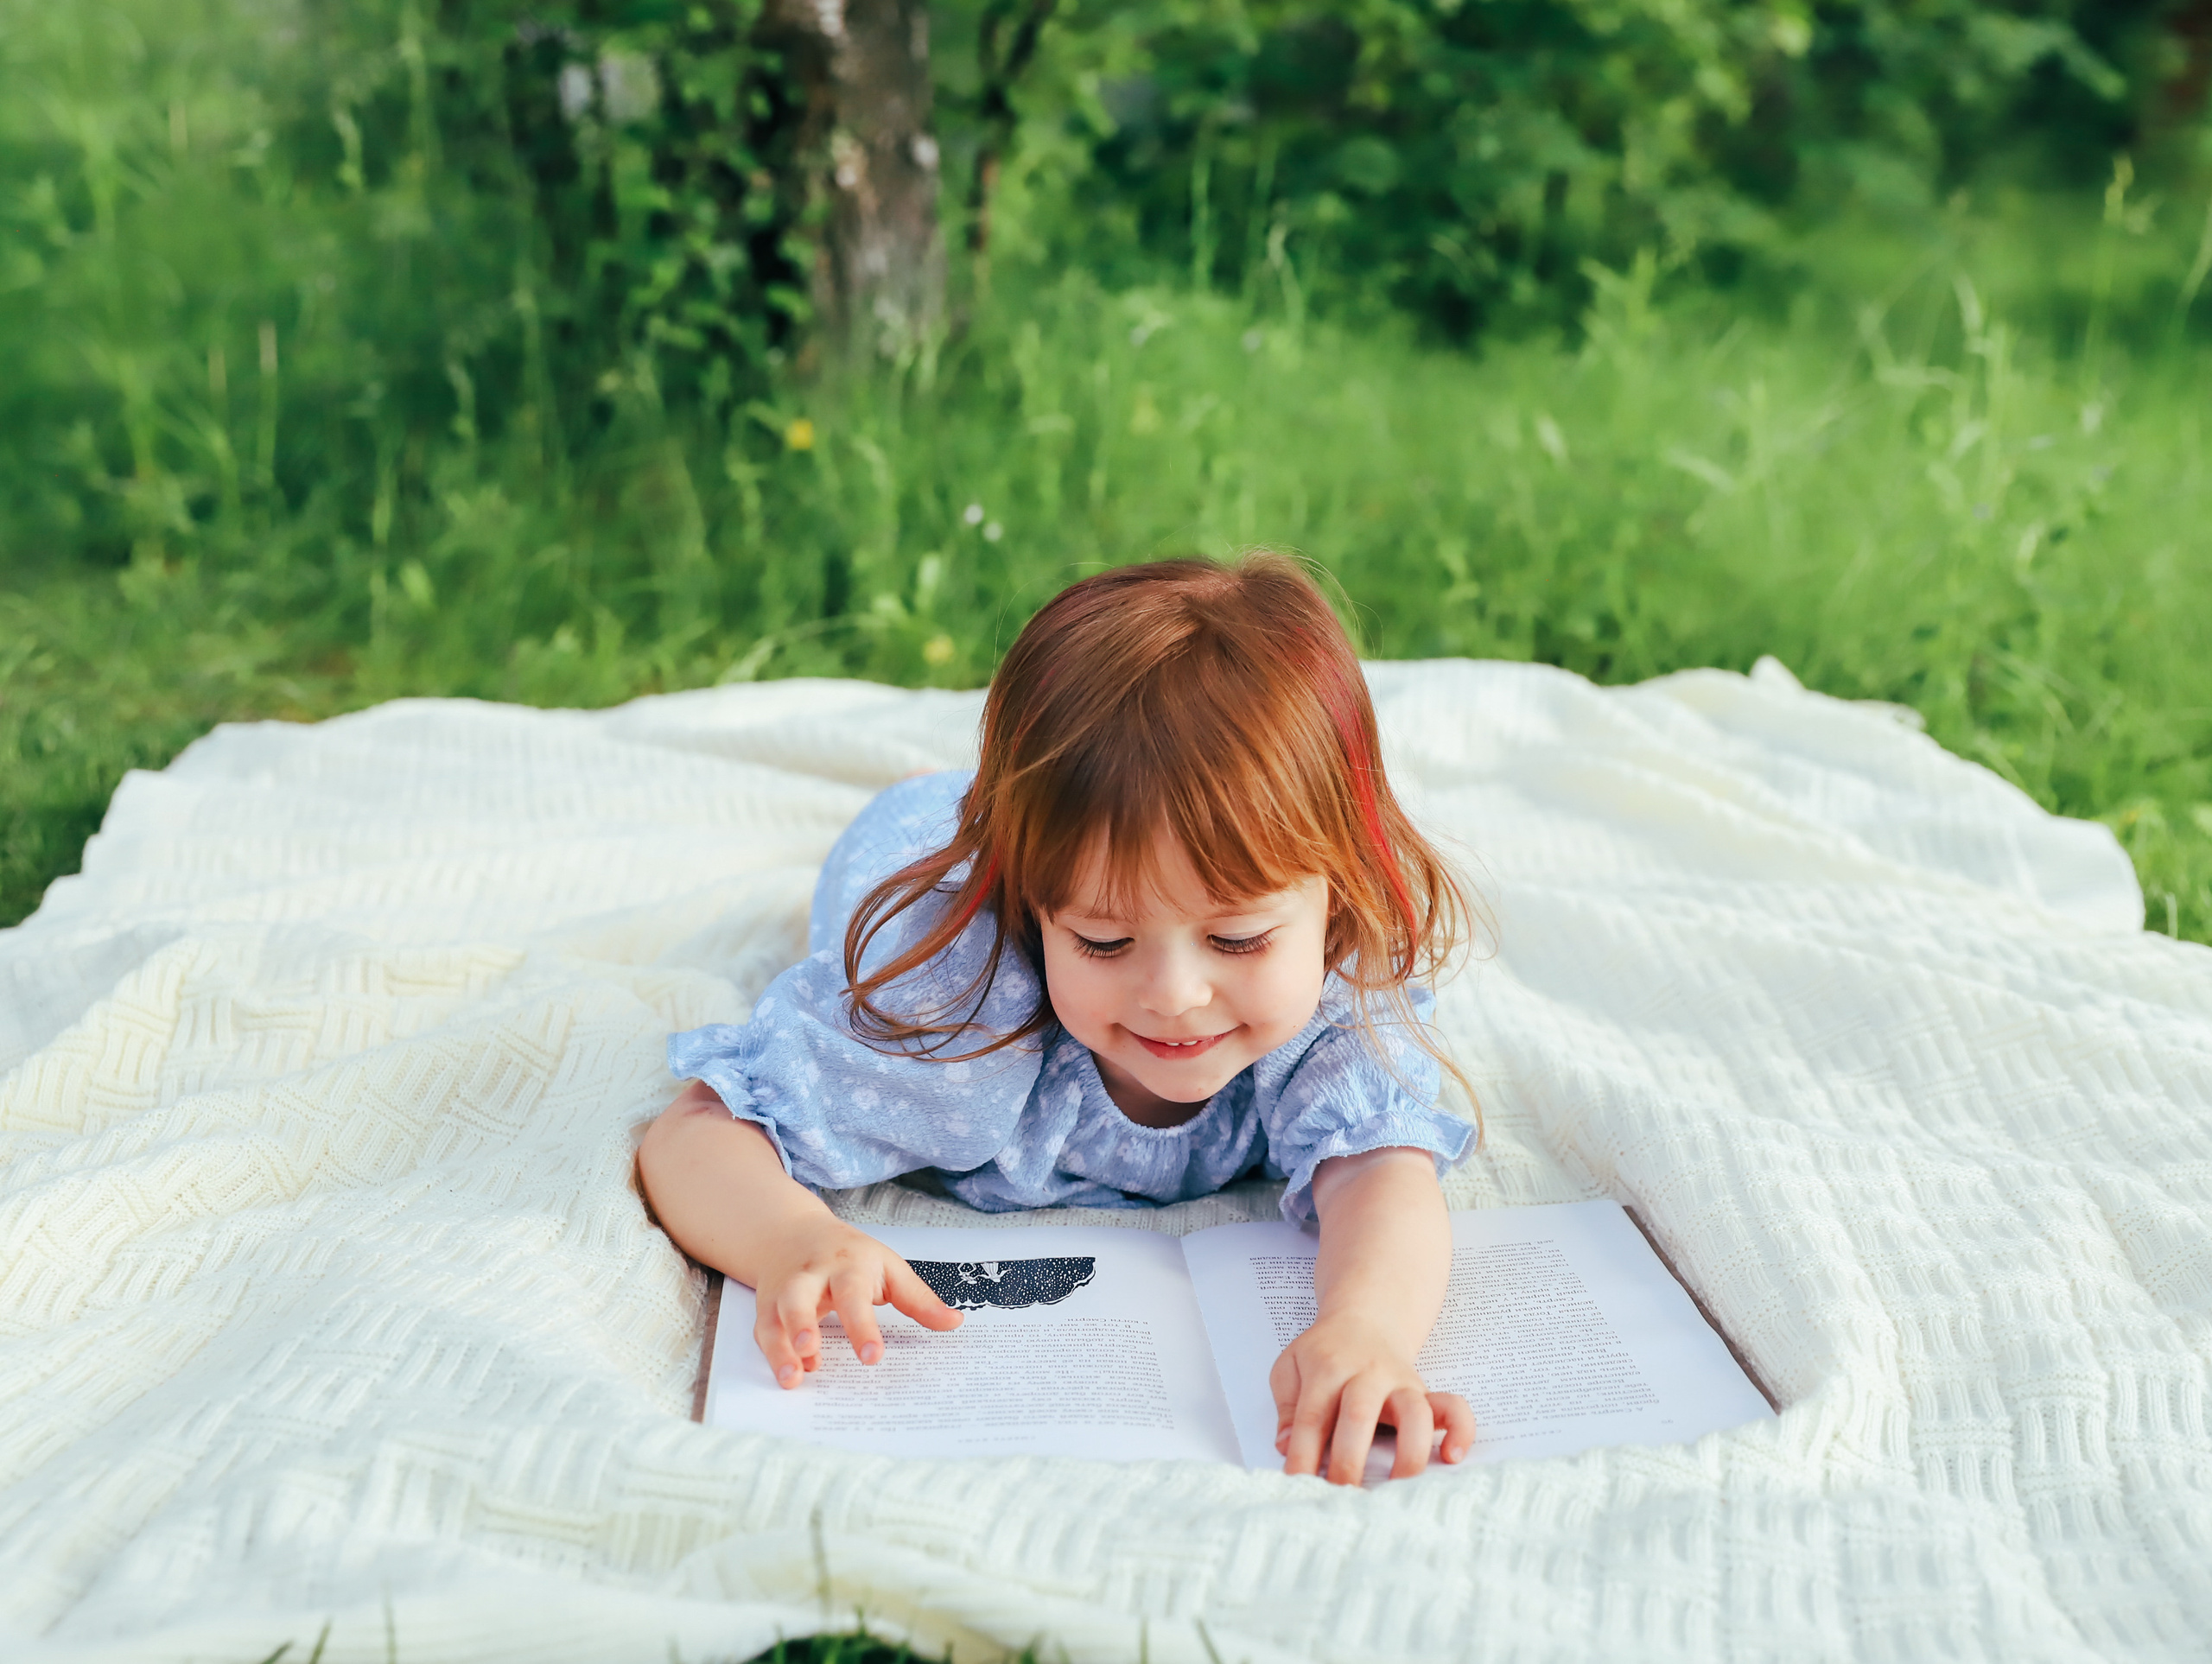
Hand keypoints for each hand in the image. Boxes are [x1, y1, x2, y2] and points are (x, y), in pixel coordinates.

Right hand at [749, 1216, 962, 1386]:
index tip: (873, 1357)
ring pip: (773, 1318)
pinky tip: (793, 1374)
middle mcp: (809, 1276)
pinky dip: (773, 1354)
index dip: (862, 1326)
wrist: (793, 1234)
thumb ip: (919, 1299)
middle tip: (810, 1351)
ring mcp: (783, 1292)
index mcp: (845, 1265)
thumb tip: (954, 1323)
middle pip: (799, 1297)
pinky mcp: (765, 1308)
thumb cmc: (850, 1255)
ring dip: (779, 1348)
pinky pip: (763, 1332)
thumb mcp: (888, 1267)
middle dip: (801, 1324)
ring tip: (793, 1378)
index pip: (852, 1295)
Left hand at [1269, 1311, 1475, 1483]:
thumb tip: (1286, 1446)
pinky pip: (1454, 1407)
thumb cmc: (1324, 1352)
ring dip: (1407, 1453)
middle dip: (1350, 1461)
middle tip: (1340, 1497)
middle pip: (1360, 1414)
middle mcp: (1367, 1373)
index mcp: (1327, 1367)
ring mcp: (1401, 1382)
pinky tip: (1451, 1457)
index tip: (1298, 1486)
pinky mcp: (1426, 1391)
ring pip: (1414, 1412)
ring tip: (1397, 1488)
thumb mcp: (1291, 1367)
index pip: (1312, 1417)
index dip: (1304, 1455)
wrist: (1365, 1319)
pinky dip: (1460, 1431)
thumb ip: (1286, 1406)